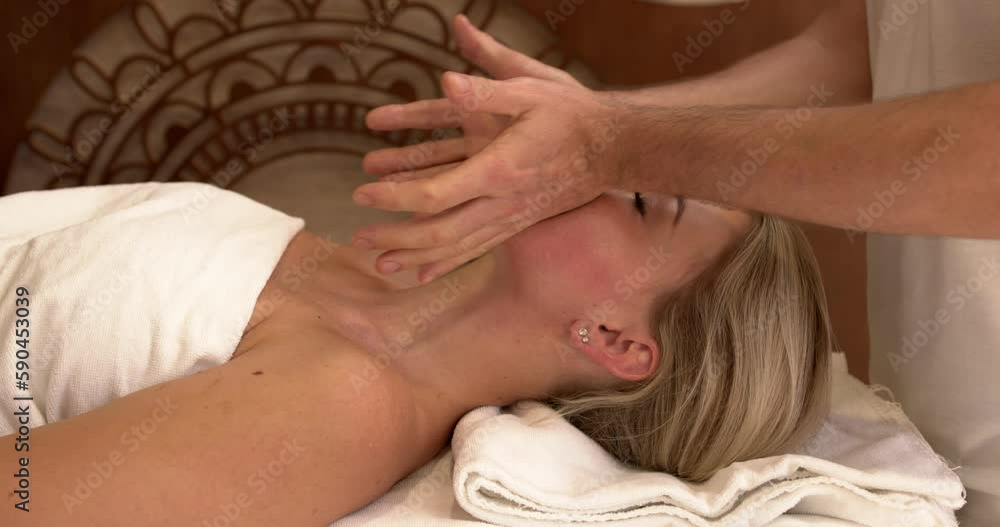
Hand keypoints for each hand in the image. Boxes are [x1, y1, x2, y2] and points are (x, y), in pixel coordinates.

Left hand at [353, 16, 629, 281]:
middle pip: (440, 233)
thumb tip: (445, 81)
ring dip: (416, 256)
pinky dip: (445, 263)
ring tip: (380, 261)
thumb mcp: (529, 88)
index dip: (394, 196)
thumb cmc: (569, 114)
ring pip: (456, 248)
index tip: (362, 191)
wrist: (612, 148)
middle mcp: (502, 202)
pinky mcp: (515, 222)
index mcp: (498, 169)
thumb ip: (484, 89)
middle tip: (360, 238)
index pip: (436, 194)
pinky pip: (474, 249)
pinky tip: (422, 273)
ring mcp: (510, 217)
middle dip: (397, 237)